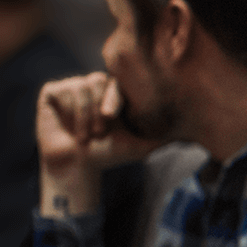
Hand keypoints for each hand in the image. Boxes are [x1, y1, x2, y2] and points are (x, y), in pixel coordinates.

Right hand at [36, 73, 160, 204]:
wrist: (78, 166)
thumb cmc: (109, 155)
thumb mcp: (142, 145)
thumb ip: (166, 136)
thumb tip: (194, 134)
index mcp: (115, 92)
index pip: (119, 81)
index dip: (115, 97)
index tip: (111, 117)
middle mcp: (95, 85)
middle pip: (99, 79)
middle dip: (99, 109)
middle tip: (100, 134)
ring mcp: (73, 87)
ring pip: (82, 86)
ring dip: (86, 116)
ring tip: (87, 137)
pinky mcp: (52, 92)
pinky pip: (64, 89)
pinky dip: (71, 112)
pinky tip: (72, 131)